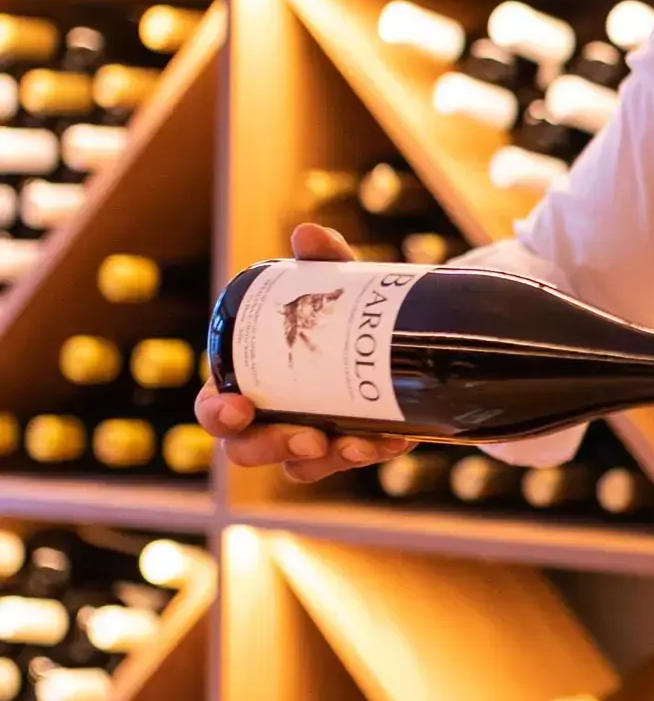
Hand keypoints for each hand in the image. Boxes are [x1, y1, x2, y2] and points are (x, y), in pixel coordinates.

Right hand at [194, 224, 415, 482]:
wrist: (388, 329)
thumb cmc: (337, 305)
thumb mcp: (333, 279)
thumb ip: (321, 257)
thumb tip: (308, 232)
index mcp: (242, 379)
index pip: (213, 409)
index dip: (218, 415)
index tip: (242, 408)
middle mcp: (267, 417)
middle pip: (248, 451)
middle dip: (275, 448)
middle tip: (312, 439)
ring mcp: (306, 438)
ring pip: (300, 467)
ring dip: (330, 460)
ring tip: (361, 443)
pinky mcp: (345, 447)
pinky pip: (348, 462)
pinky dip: (370, 452)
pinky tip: (394, 439)